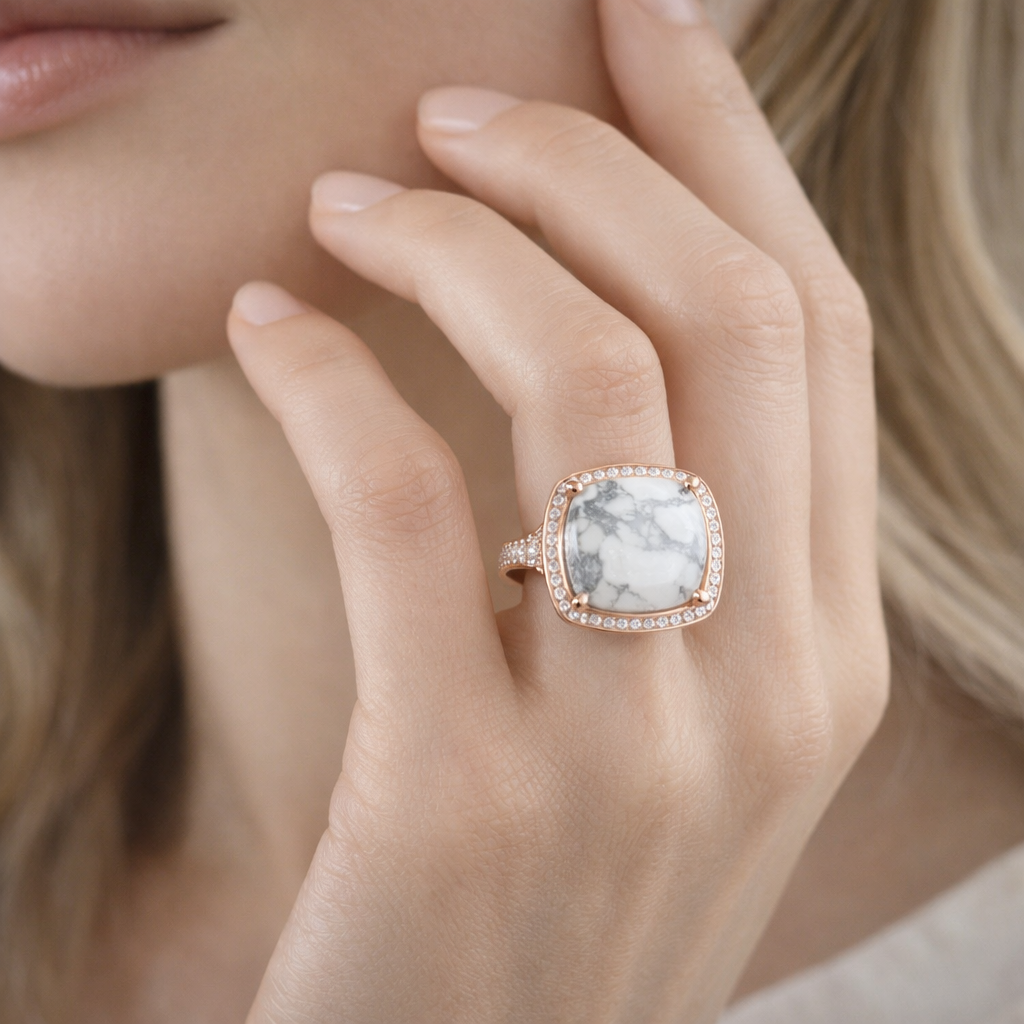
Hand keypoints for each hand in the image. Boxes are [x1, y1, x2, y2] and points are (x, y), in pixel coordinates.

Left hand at [227, 0, 887, 1019]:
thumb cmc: (559, 898)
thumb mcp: (672, 720)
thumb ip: (686, 546)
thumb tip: (617, 333)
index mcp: (827, 652)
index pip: (812, 329)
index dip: (730, 150)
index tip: (641, 30)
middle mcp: (766, 686)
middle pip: (722, 316)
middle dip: (588, 157)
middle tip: (453, 106)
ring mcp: (630, 749)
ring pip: (586, 380)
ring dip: (460, 239)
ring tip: (353, 199)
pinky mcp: (461, 796)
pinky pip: (408, 502)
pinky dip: (327, 377)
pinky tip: (268, 324)